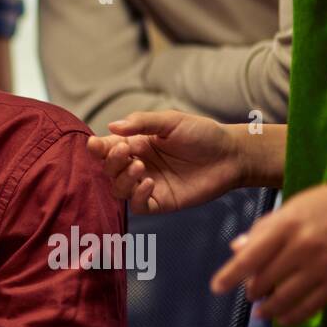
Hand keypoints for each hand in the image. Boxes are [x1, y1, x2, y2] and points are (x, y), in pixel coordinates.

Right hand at [87, 110, 244, 213]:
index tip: (96, 145)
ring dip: (122, 180)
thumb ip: (141, 122)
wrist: (231, 155)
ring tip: (140, 167)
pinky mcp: (162, 202)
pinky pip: (139, 206)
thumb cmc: (202, 134)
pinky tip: (148, 184)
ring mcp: (148, 185)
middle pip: (109, 170)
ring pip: (119, 190)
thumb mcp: (170, 121)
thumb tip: (111, 127)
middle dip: (111, 162)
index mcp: (136, 144)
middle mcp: (138, 165)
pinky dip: (137, 197)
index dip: (97, 148)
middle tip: (125, 152)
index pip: (107, 149)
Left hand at [210, 169, 326, 325]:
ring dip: (268, 308)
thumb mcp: (297, 204)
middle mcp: (301, 247)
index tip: (217, 287)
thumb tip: (237, 247)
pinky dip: (292, 316)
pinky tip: (283, 318)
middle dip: (252, 290)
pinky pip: (310, 306)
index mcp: (286, 224)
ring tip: (261, 311)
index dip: (229, 276)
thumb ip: (265, 227)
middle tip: (249, 293)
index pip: (249, 258)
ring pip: (284, 298)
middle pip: (264, 280)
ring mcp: (323, 266)